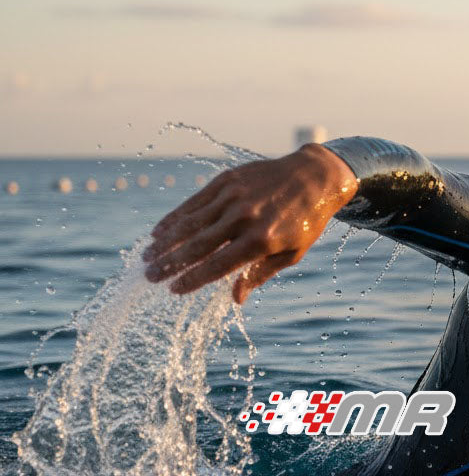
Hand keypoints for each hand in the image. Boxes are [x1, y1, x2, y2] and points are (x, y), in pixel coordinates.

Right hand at [143, 144, 356, 303]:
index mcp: (260, 241)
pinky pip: (194, 202)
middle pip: (197, 246)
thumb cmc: (306, 221)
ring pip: (190, 223)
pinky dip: (175, 217)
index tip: (174, 290)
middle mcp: (243, 218)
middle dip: (170, 264)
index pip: (217, 266)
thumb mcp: (292, 253)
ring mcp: (233, 197)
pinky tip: (159, 230)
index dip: (192, 280)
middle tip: (149, 277)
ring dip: (165, 242)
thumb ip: (260, 274)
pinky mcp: (227, 181)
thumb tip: (235, 298)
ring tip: (147, 257)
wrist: (315, 176)